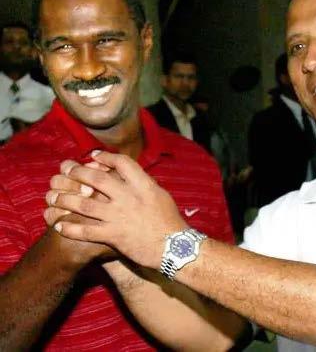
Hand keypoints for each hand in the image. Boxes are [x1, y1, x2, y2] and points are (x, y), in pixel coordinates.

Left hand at [44, 151, 187, 269]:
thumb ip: (145, 185)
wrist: (175, 247)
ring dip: (66, 199)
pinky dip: (70, 228)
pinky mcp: (113, 235)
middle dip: (78, 173)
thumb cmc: (171, 222)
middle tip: (66, 171)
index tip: (93, 156)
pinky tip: (60, 225)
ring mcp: (119, 216)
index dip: (106, 157)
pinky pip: (86, 231)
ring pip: (85, 204)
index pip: (122, 162)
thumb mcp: (161, 196)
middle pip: (97, 179)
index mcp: (143, 185)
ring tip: (53, 197)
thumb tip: (134, 175)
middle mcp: (129, 197)